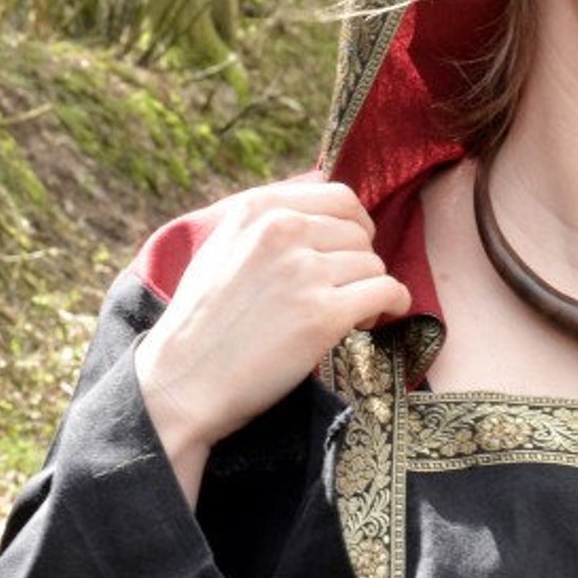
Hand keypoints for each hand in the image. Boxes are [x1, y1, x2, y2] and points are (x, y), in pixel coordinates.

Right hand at [135, 179, 411, 503]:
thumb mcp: (222, 248)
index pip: (340, 197)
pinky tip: (378, 319)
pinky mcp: (324, 314)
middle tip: (343, 294)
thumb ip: (265, 226)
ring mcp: (305, 271)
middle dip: (358, 264)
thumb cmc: (201, 323)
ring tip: (347, 315)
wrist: (184, 379)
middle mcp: (283, 231)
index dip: (354, 227)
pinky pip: (388, 292)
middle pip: (359, 235)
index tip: (349, 252)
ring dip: (370, 290)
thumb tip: (319, 218)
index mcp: (258, 208)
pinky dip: (393, 305)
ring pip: (374, 265)